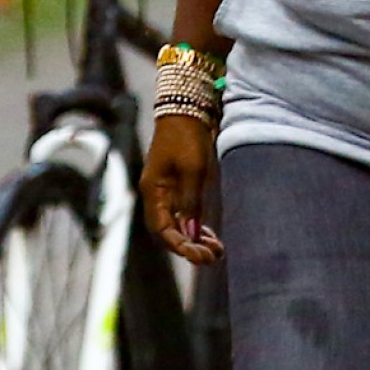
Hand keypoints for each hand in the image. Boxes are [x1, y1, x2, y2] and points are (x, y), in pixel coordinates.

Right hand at [141, 113, 222, 263]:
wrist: (187, 111)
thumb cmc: (187, 137)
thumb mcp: (193, 169)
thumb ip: (191, 200)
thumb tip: (192, 232)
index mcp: (154, 191)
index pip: (161, 229)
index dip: (179, 246)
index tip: (199, 255)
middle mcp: (157, 196)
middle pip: (168, 232)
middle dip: (189, 247)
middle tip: (212, 257)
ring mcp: (168, 193)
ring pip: (178, 226)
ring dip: (195, 240)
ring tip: (216, 251)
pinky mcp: (179, 188)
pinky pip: (185, 216)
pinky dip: (196, 228)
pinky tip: (210, 237)